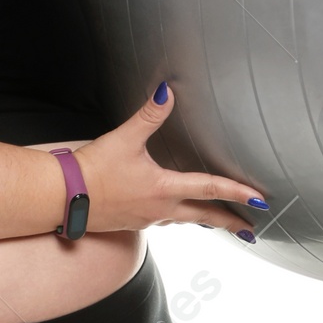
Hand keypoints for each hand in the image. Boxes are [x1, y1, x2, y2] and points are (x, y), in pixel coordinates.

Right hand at [71, 84, 267, 237]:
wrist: (63, 198)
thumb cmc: (92, 171)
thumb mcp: (124, 138)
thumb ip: (149, 115)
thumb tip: (167, 91)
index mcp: (163, 189)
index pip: (209, 189)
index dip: (237, 193)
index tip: (260, 202)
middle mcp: (160, 209)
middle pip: (204, 217)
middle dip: (230, 222)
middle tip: (250, 230)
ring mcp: (147, 219)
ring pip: (185, 221)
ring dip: (205, 221)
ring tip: (220, 223)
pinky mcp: (133, 223)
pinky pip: (164, 223)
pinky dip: (178, 219)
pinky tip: (175, 215)